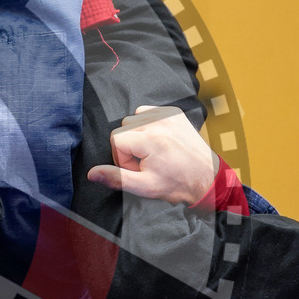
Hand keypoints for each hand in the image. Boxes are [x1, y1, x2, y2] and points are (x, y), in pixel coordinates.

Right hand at [87, 105, 216, 205]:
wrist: (206, 178)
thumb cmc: (176, 184)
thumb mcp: (143, 186)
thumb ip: (116, 178)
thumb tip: (92, 173)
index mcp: (151, 139)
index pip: (116, 139)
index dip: (121, 157)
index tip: (137, 168)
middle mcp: (159, 122)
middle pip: (123, 127)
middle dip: (129, 146)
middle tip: (145, 162)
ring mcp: (168, 115)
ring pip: (134, 118)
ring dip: (137, 134)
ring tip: (152, 152)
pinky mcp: (174, 113)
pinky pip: (148, 112)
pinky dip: (148, 125)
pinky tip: (158, 141)